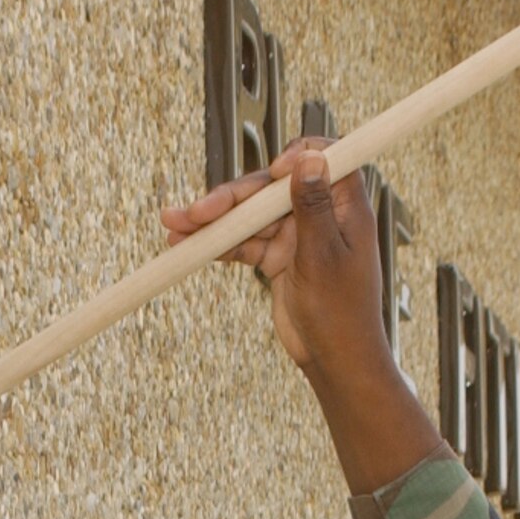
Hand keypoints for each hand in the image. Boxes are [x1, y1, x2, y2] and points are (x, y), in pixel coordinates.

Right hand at [161, 139, 393, 384]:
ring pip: (251, 215)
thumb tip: (311, 159)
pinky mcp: (278, 256)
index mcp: (344, 207)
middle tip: (196, 212)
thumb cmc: (342, 315)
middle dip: (232, 197)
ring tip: (175, 227)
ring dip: (213, 221)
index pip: (323, 159)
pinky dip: (218, 244)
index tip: (275, 173)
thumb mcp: (324, 257)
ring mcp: (296, 235)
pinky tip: (188, 245)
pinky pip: (244, 241)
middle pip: (272, 188)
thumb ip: (313, 207)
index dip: (296, 158)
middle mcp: (321, 214)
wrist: (334, 360)